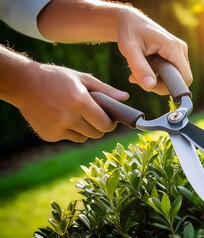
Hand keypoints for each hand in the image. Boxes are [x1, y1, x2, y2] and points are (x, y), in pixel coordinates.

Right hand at [13, 62, 128, 141]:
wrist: (23, 83)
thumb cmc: (56, 77)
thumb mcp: (82, 78)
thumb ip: (105, 90)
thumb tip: (125, 97)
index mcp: (80, 102)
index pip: (105, 124)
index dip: (111, 123)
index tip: (110, 119)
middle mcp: (69, 118)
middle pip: (96, 134)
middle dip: (100, 127)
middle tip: (96, 117)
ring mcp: (57, 128)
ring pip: (83, 138)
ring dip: (85, 130)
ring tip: (77, 115)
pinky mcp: (49, 135)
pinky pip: (68, 138)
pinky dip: (69, 131)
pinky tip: (62, 117)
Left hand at [116, 7, 192, 94]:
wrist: (131, 21)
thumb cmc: (129, 32)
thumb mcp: (129, 49)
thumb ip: (139, 67)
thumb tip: (150, 86)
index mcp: (173, 48)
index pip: (185, 78)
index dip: (170, 88)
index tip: (149, 86)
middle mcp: (181, 49)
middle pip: (179, 79)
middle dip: (159, 85)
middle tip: (138, 80)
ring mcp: (179, 52)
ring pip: (175, 77)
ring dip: (156, 82)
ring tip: (137, 74)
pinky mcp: (175, 55)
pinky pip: (172, 72)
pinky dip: (157, 76)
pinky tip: (143, 70)